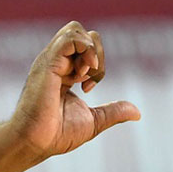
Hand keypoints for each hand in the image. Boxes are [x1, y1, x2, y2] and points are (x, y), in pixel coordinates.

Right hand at [8, 21, 139, 159]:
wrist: (35, 142)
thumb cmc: (56, 135)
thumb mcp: (93, 121)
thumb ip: (113, 112)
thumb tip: (137, 113)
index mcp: (62, 73)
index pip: (86, 48)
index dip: (98, 66)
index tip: (89, 88)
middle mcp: (54, 63)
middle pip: (82, 34)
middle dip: (97, 52)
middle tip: (90, 78)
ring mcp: (49, 61)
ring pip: (76, 30)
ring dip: (90, 50)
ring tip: (85, 74)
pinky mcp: (47, 63)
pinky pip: (70, 37)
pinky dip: (85, 50)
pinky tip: (83, 73)